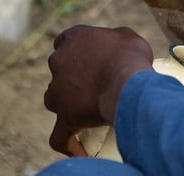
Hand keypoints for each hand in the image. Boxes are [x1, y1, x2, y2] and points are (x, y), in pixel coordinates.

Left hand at [44, 25, 153, 155]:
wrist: (128, 83)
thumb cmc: (130, 56)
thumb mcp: (127, 37)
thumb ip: (115, 38)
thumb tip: (117, 46)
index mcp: (74, 38)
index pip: (64, 40)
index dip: (74, 48)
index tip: (88, 56)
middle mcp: (59, 60)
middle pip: (59, 68)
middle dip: (71, 74)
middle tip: (94, 82)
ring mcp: (57, 90)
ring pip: (53, 98)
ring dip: (64, 102)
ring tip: (85, 109)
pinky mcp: (64, 116)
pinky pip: (59, 135)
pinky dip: (66, 141)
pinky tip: (76, 147)